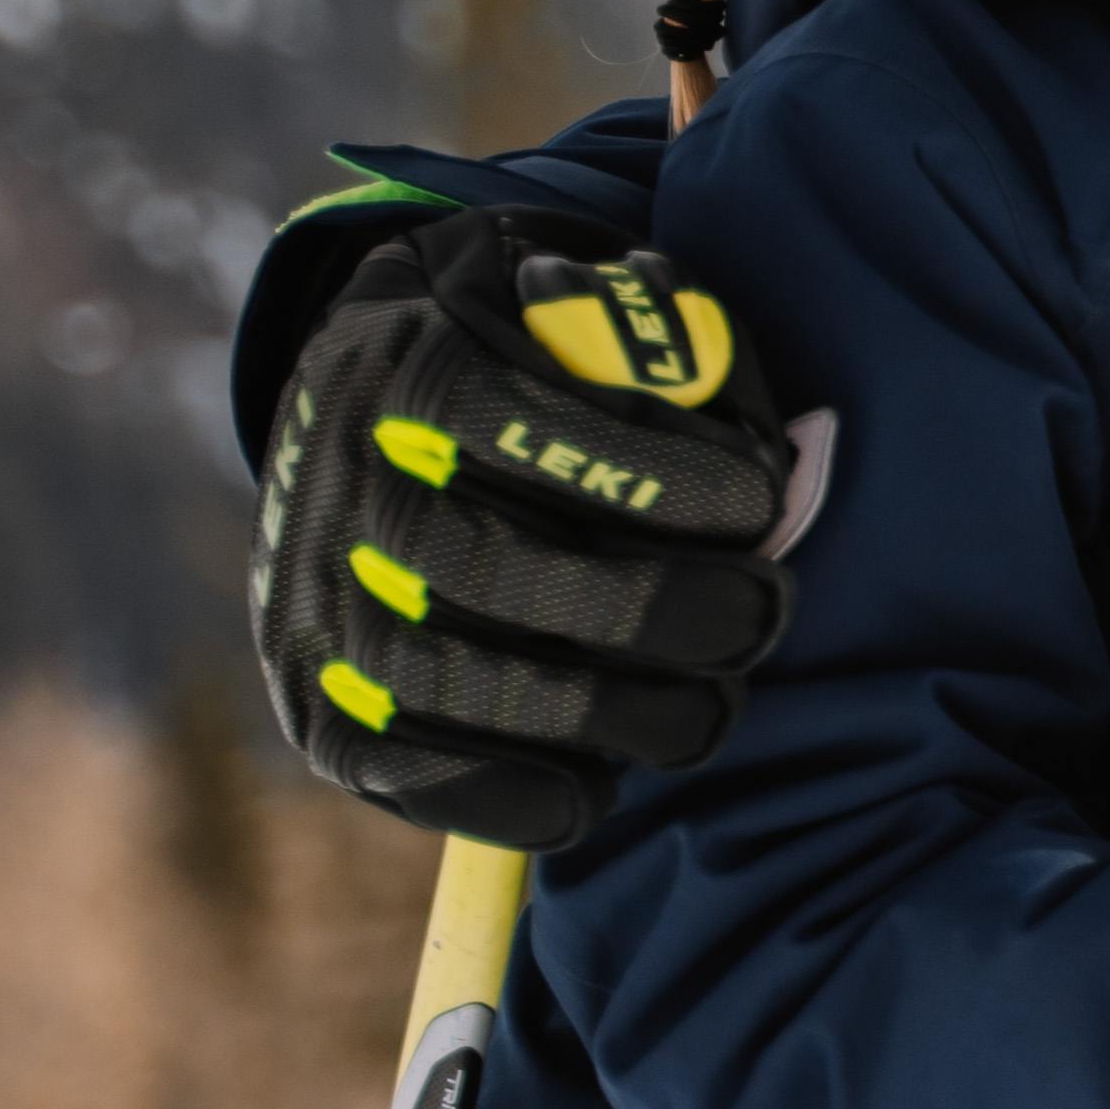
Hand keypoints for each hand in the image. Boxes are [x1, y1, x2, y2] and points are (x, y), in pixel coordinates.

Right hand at [250, 209, 798, 850]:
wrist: (372, 425)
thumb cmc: (533, 372)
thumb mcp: (597, 313)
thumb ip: (677, 356)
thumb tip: (790, 459)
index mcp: (413, 367)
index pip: (531, 424)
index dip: (661, 477)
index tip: (759, 503)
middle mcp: (344, 486)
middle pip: (502, 569)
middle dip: (664, 609)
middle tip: (762, 615)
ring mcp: (318, 604)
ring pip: (470, 683)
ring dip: (620, 714)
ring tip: (709, 708)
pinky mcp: (322, 708)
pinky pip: (420, 775)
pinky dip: (525, 794)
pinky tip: (602, 779)